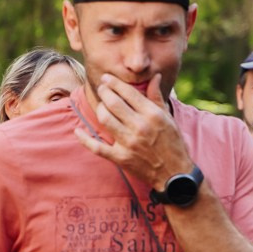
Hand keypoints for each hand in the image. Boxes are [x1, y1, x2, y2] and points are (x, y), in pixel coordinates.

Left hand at [74, 74, 193, 190]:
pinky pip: (97, 147)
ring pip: (105, 119)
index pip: (129, 93)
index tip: (107, 78)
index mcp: (153, 115)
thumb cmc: (173, 143)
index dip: (114, 83)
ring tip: (101, 106)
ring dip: (99, 109)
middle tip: (102, 88)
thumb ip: (157, 97)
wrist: (175, 174)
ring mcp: (129, 143)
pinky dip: (85, 139)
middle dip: (104, 92)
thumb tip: (155, 77)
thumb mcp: (168, 118)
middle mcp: (140, 127)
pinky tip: (78, 131)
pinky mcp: (121, 158)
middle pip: (113, 103)